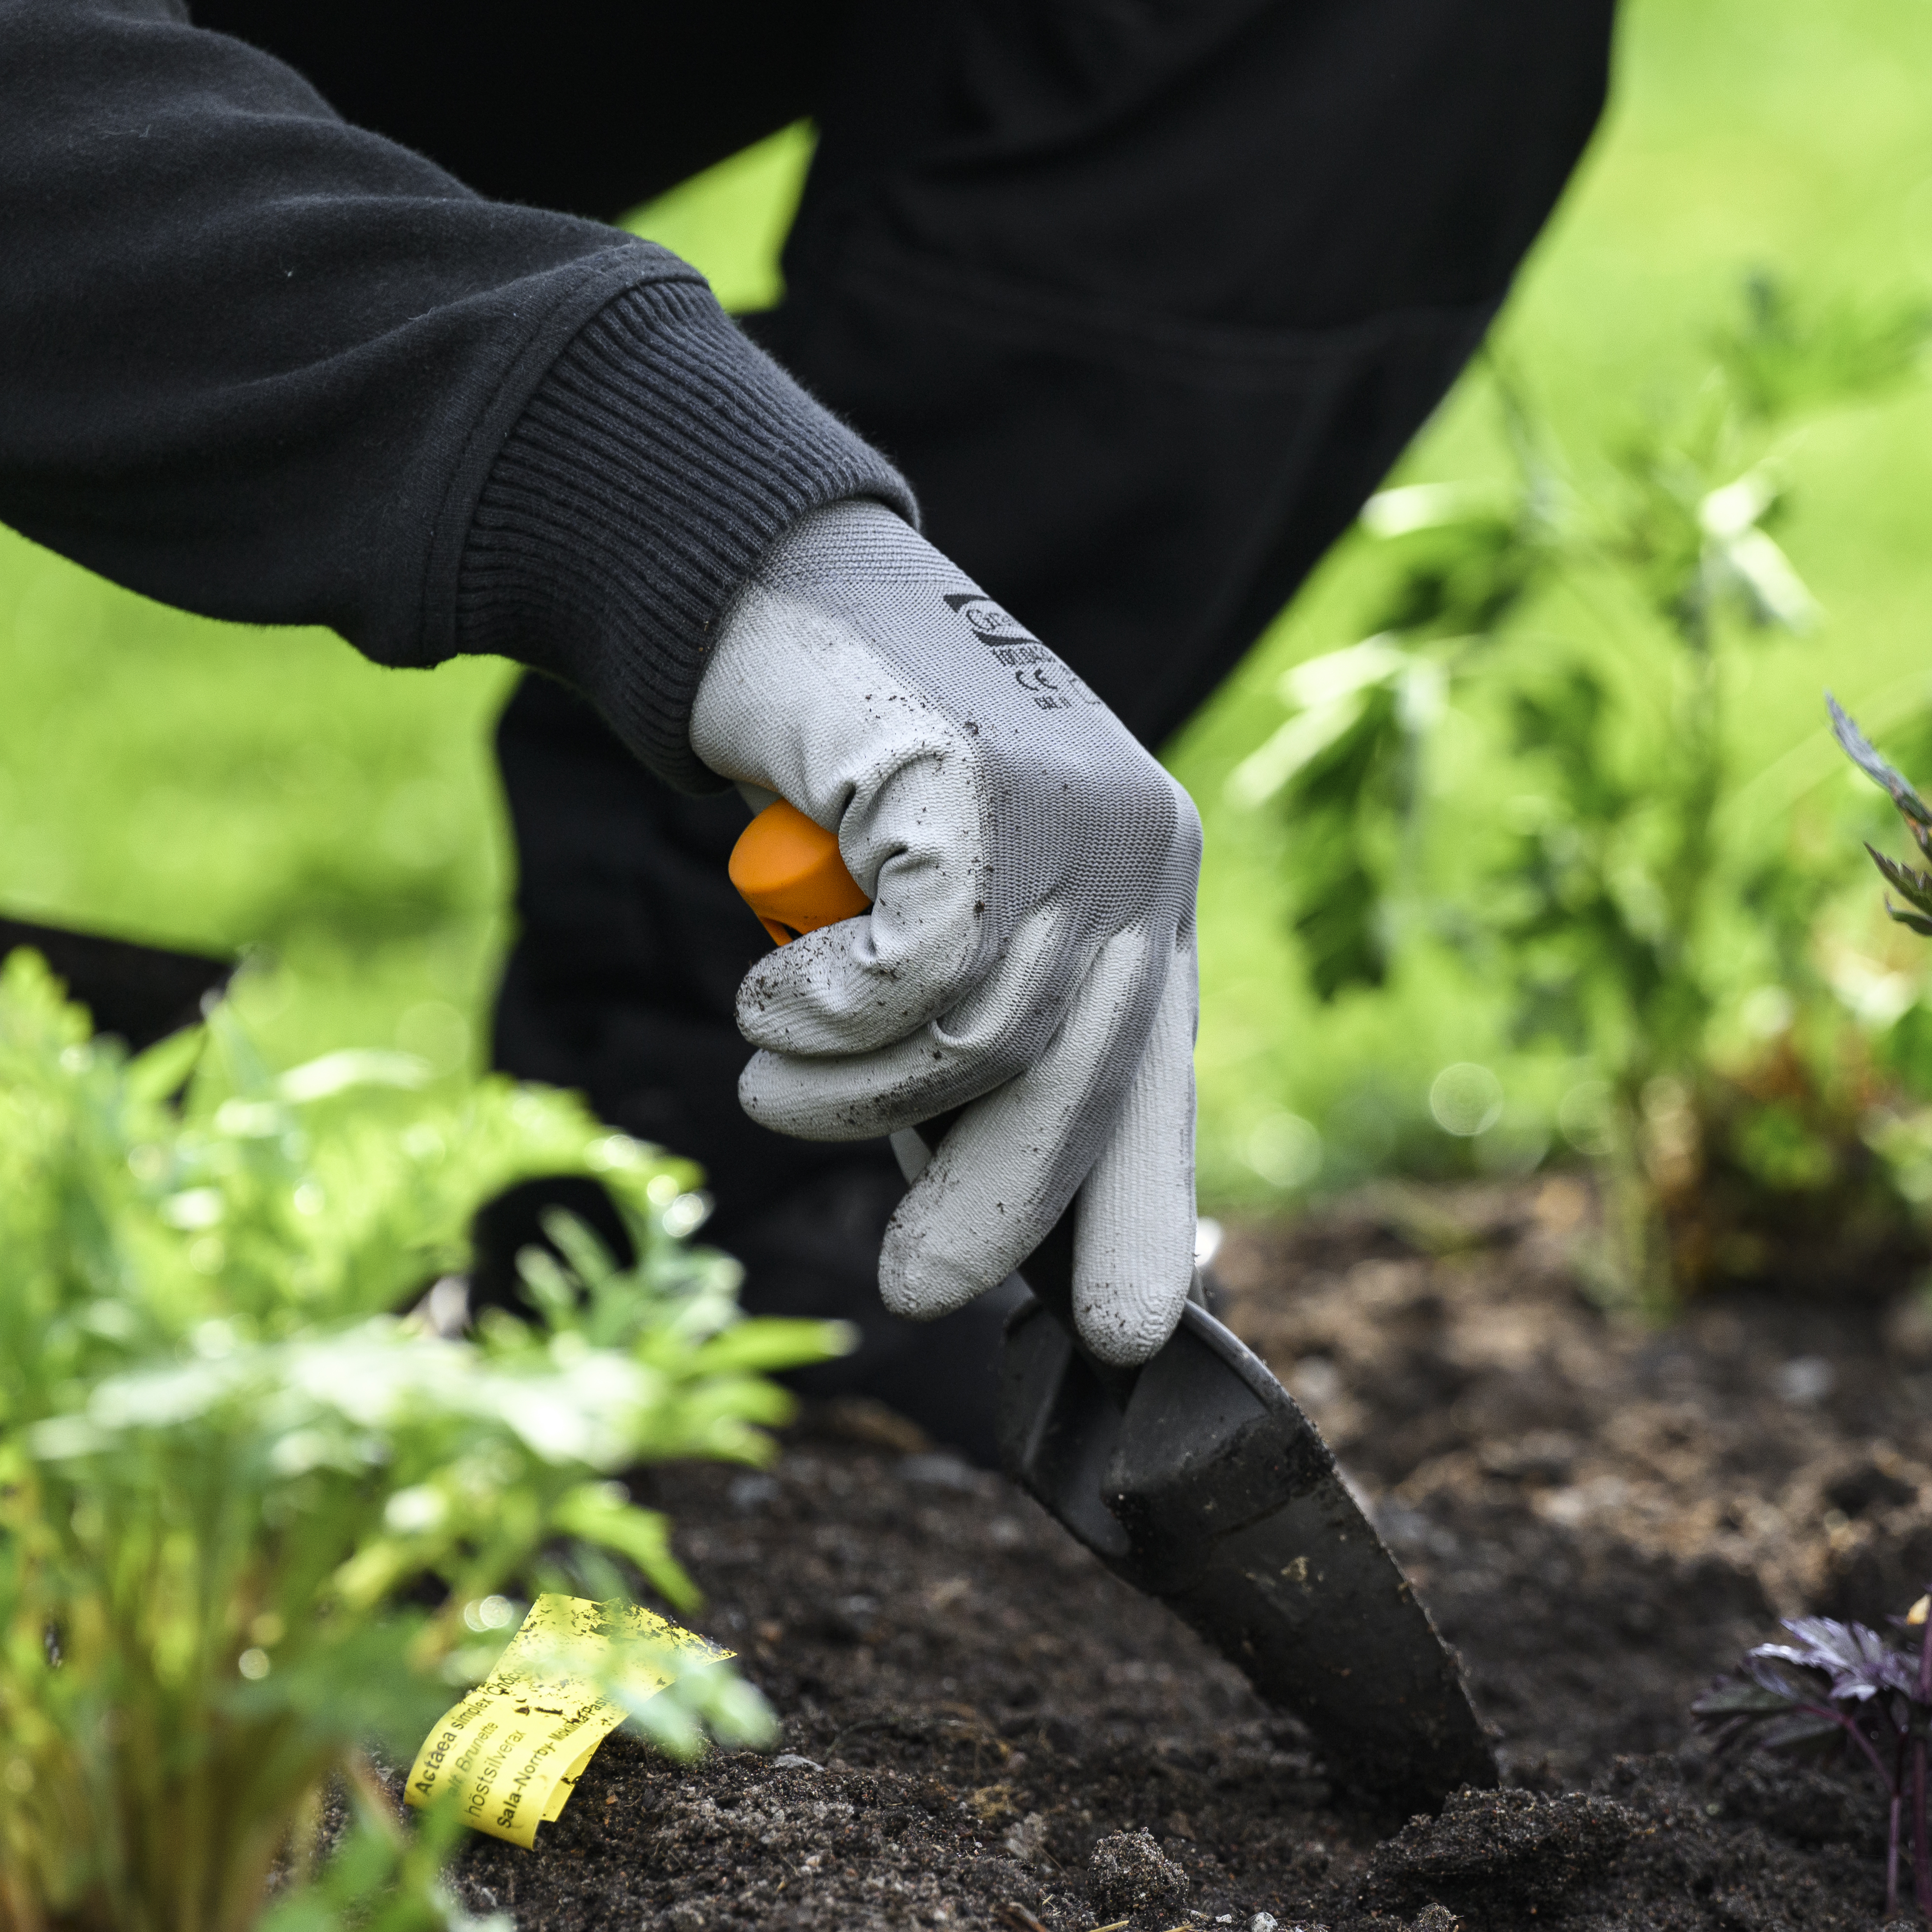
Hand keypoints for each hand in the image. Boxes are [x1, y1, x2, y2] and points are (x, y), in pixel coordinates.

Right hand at [690, 502, 1200, 1365]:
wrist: (769, 601)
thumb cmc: (848, 785)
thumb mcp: (937, 924)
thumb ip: (981, 1041)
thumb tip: (987, 1232)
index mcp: (1149, 891)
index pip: (1162, 1082)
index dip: (1146, 1210)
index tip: (1133, 1330)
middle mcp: (1138, 854)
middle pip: (1078, 1087)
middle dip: (995, 1208)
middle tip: (916, 1290)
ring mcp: (1070, 817)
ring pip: (972, 1043)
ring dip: (848, 1090)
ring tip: (774, 1063)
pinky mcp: (978, 790)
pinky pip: (903, 978)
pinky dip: (818, 1012)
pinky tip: (772, 994)